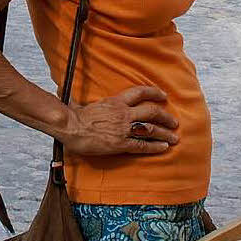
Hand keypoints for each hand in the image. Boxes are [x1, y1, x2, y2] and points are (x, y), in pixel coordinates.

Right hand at [60, 86, 178, 155]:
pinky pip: (142, 145)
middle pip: (152, 112)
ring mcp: (123, 128)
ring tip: (175, 138)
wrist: (69, 127)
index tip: (163, 96)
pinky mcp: (120, 143)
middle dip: (166, 117)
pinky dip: (155, 146)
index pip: (140, 92)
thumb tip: (65, 94)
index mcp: (116, 101)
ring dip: (165, 134)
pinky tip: (164, 148)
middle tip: (175, 122)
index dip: (154, 93)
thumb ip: (83, 100)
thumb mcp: (81, 103)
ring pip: (151, 129)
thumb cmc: (72, 116)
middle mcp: (124, 113)